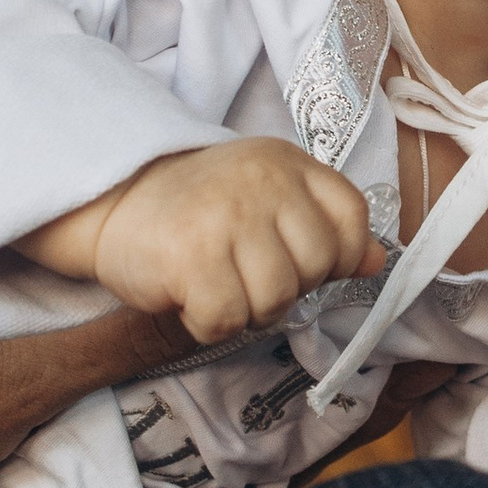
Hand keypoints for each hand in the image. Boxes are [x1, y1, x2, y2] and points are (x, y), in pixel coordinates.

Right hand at [91, 136, 383, 340]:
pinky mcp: (192, 256)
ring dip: (246, 309)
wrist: (112, 203)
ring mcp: (228, 216)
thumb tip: (374, 262)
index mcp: (287, 163)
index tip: (296, 260)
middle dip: (284, 287)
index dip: (334, 255)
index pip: (350, 217)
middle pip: (315, 266)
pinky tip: (190, 298)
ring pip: (276, 299)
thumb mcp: (266, 202)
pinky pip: (229, 320)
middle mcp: (263, 181)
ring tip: (216, 284)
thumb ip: (322, 227)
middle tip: (241, 273)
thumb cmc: (196, 211)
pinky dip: (210, 324)